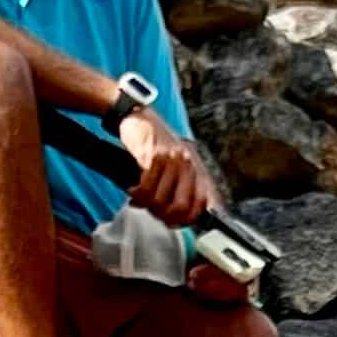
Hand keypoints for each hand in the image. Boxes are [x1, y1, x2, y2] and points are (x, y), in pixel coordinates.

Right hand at [117, 104, 212, 224]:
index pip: (204, 204)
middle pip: (181, 207)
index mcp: (197, 168)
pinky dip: (136, 194)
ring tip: (140, 198)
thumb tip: (185, 219)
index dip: (188, 220)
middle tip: (152, 211)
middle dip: (163, 215)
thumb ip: (184, 188)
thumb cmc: (155, 142)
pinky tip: (133, 190)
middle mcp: (188, 164)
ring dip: (146, 204)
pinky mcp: (155, 156)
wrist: (138, 115)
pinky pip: (146, 188)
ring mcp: (173, 160)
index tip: (173, 221)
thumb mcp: (176, 163)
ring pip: (161, 201)